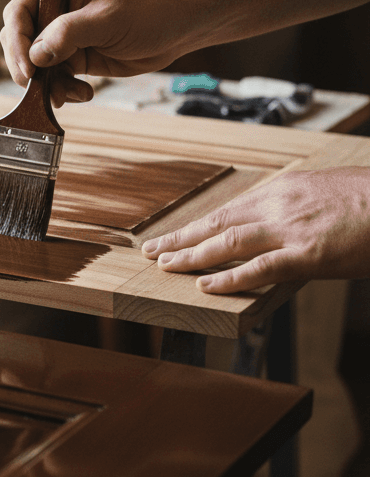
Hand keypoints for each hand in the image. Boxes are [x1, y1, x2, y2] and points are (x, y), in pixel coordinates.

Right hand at [0, 0, 194, 103]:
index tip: (28, 67)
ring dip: (48, 85)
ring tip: (69, 94)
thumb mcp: (106, 19)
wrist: (178, 28)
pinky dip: (63, 91)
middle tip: (38, 88)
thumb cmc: (147, 11)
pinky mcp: (75, 59)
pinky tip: (83, 93)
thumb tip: (36, 54)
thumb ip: (68, 33)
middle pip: (21, 43)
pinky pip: (55, 80)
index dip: (16, 41)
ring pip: (37, 67)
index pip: (18, 13)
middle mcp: (56, 13)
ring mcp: (64, 38)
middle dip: (28, 69)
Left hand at [141, 168, 369, 292]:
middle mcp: (279, 206)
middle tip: (152, 252)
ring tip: (166, 267)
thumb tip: (274, 225)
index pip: (228, 210)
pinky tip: (205, 286)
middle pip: (217, 223)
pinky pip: (260, 268)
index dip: (196, 226)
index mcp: (283, 190)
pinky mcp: (309, 255)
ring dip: (192, 256)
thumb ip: (294, 209)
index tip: (171, 236)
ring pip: (228, 242)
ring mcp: (292, 230)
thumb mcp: (325, 194)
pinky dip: (230, 278)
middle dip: (181, 239)